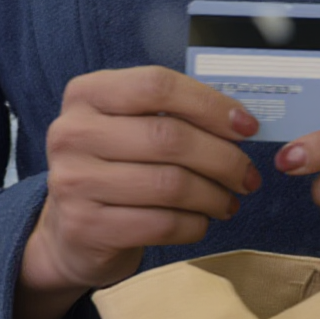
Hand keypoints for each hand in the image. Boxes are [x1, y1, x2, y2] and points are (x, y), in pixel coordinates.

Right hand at [18, 68, 261, 318]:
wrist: (73, 233)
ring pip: (170, 185)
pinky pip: (161, 224)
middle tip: (248, 175)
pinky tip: (201, 221)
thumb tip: (241, 121)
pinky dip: (194, 224)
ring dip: (214, 195)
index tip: (247, 126)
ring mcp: (74, 181)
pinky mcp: (85, 227)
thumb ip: (175, 114)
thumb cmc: (118, 168)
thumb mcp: (131, 127)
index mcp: (87, 94)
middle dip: (223, 158)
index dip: (210, 105)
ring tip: (228, 201)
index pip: (157, 85)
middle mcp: (72, 133)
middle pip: (169, 138)